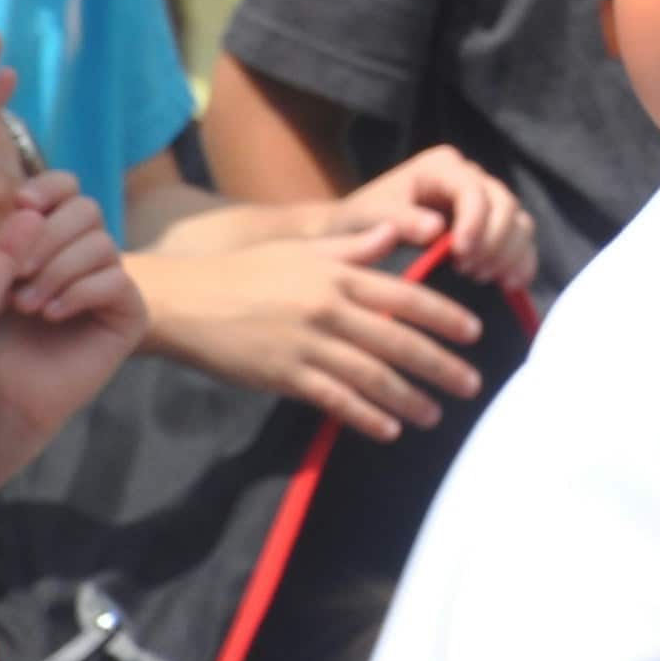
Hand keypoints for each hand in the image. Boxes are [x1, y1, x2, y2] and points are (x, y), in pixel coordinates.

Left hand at [0, 181, 143, 497]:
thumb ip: (1, 237)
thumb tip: (19, 199)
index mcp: (51, 236)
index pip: (66, 188)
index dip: (47, 188)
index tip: (17, 206)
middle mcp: (86, 252)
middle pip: (87, 209)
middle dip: (47, 237)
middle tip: (15, 272)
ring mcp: (110, 281)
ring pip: (102, 244)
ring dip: (58, 271)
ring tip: (26, 305)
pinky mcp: (129, 314)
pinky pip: (117, 281)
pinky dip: (80, 293)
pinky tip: (51, 315)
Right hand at [140, 226, 487, 439]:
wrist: (184, 301)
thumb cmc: (246, 272)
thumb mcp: (303, 248)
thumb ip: (354, 245)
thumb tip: (400, 231)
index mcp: (339, 275)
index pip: (407, 297)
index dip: (444, 317)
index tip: (475, 333)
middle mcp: (329, 309)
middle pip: (398, 341)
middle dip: (440, 365)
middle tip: (472, 384)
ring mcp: (306, 345)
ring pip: (371, 376)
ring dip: (409, 398)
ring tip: (437, 413)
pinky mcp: (283, 376)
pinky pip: (334, 400)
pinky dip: (365, 416)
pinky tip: (389, 429)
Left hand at [337, 144, 535, 296]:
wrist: (355, 233)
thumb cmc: (359, 221)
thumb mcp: (370, 215)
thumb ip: (400, 219)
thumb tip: (435, 230)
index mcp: (442, 167)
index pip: (473, 189)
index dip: (475, 221)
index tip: (461, 253)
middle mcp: (470, 177)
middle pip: (504, 204)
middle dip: (494, 240)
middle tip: (470, 272)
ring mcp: (485, 200)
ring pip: (519, 221)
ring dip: (508, 253)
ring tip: (481, 278)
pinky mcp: (492, 224)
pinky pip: (521, 239)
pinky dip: (521, 260)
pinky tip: (510, 283)